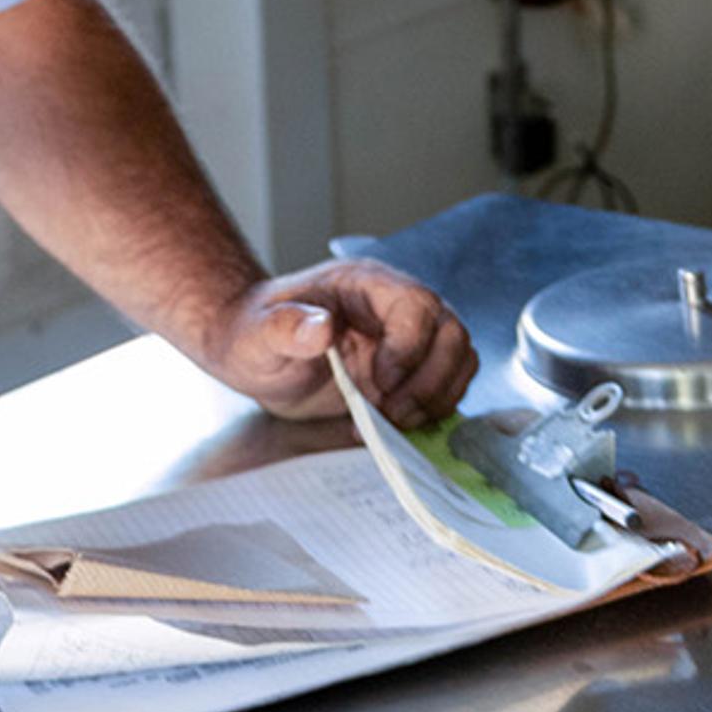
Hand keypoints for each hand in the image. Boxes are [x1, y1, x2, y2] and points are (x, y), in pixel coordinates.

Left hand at [193, 258, 476, 429]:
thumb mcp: (257, 334)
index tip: (378, 384)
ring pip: (458, 359)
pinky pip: (447, 384)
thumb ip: (285, 327)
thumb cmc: (254, 336)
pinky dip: (432, 409)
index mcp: (365, 285)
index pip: (417, 306)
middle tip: (390, 413)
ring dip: (435, 398)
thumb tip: (321, 328)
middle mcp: (395, 307)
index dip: (409, 349)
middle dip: (429, 380)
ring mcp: (408, 338)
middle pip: (451, 332)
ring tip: (391, 422)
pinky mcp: (409, 369)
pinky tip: (394, 426)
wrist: (253, 353)